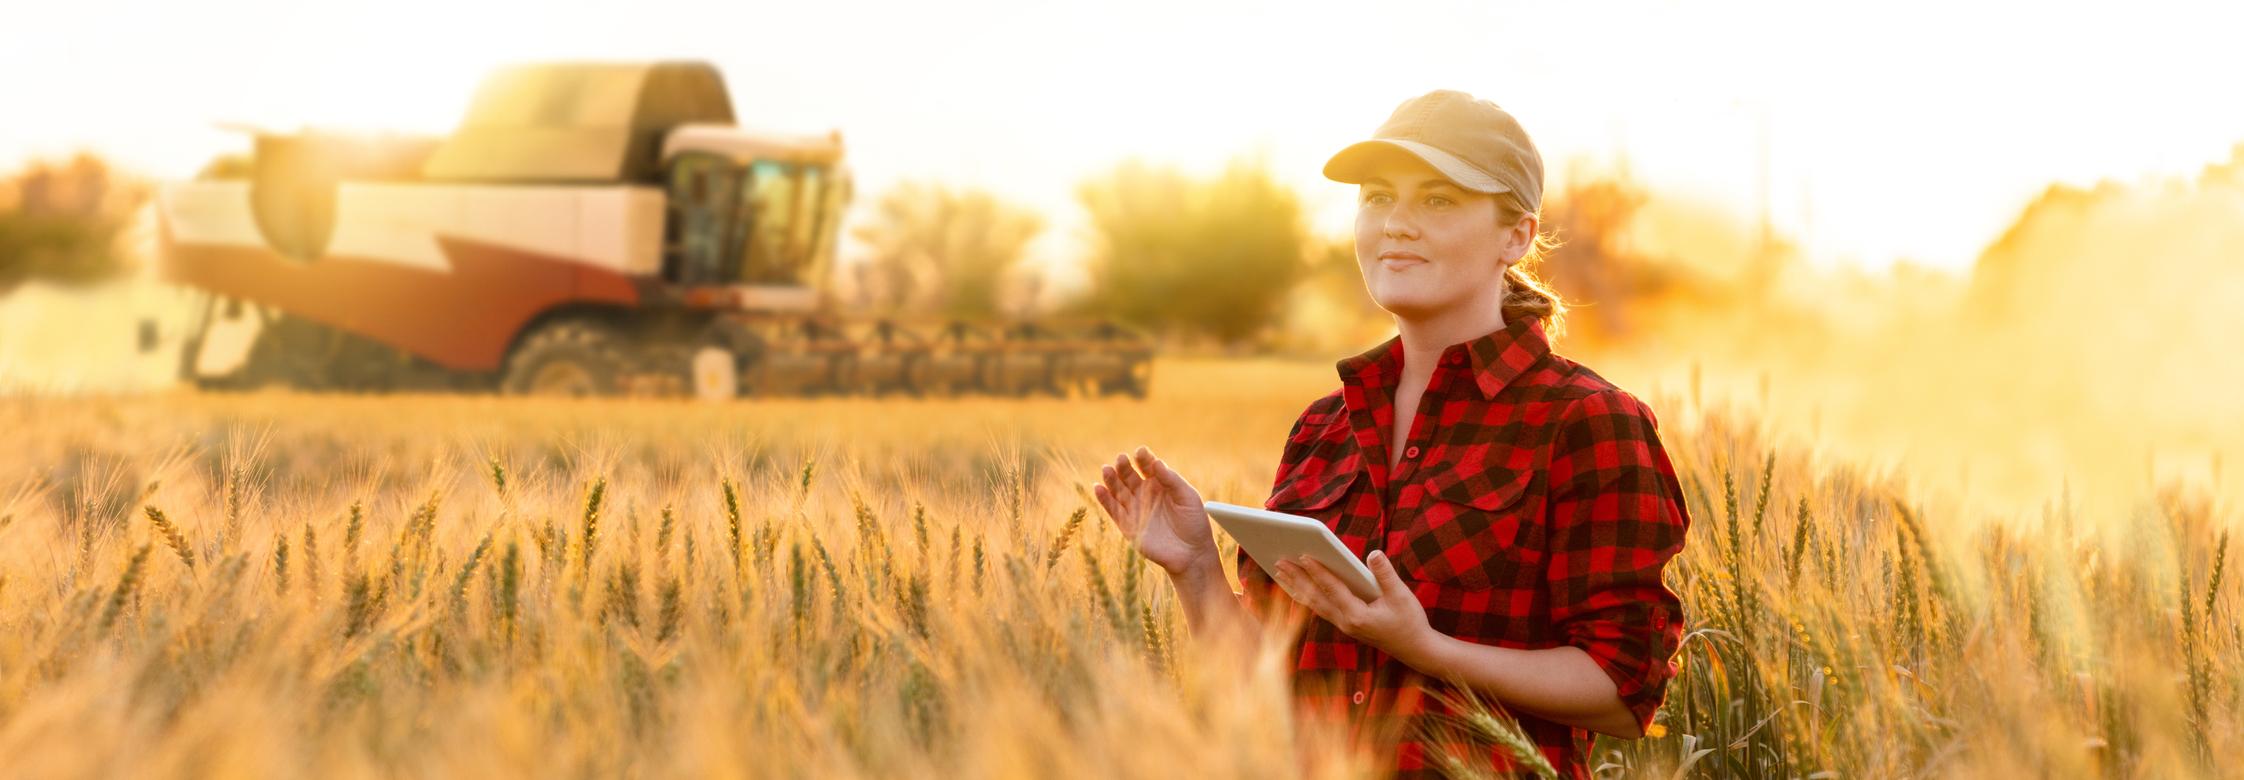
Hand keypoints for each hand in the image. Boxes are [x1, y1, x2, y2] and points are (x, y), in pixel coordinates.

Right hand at [1091, 446, 1217, 575]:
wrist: (1192, 553)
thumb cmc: (1194, 522)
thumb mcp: (1188, 497)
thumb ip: (1171, 480)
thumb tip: (1157, 462)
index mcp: (1160, 483)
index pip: (1148, 466)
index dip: (1143, 458)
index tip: (1141, 452)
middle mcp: (1145, 493)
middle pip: (1129, 475)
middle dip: (1124, 466)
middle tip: (1121, 459)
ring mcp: (1135, 508)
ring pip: (1118, 490)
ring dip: (1111, 479)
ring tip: (1107, 469)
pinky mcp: (1127, 525)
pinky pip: (1113, 510)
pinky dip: (1104, 499)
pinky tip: (1098, 487)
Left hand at [1270, 549, 1431, 659]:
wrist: (1415, 649)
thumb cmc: (1409, 622)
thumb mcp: (1402, 596)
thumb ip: (1385, 574)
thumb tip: (1373, 554)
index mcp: (1357, 615)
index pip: (1332, 589)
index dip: (1317, 571)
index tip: (1303, 555)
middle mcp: (1345, 622)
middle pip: (1315, 597)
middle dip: (1297, 578)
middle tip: (1279, 561)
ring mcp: (1343, 625)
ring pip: (1314, 604)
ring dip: (1297, 586)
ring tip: (1281, 571)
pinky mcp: (1345, 624)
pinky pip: (1320, 608)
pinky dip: (1306, 596)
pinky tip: (1297, 586)